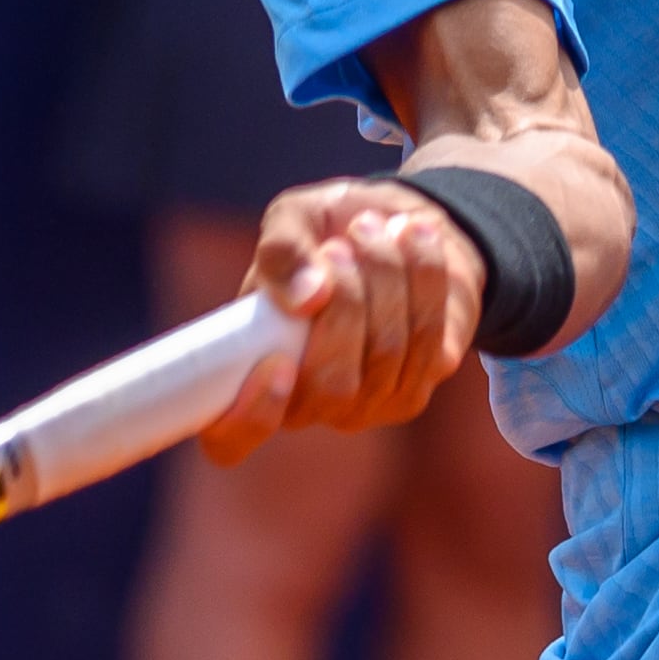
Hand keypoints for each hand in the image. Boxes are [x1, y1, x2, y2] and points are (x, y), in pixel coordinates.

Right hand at [201, 179, 483, 464]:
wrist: (395, 229)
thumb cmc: (324, 233)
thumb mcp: (292, 221)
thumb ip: (284, 250)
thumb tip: (305, 297)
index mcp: (246, 373)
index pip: (229, 439)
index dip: (249, 417)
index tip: (274, 362)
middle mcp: (303, 404)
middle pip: (331, 386)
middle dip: (346, 304)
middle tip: (342, 244)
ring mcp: (362, 407)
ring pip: (386, 354)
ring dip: (388, 277)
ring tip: (378, 225)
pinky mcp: (414, 390)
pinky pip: (428, 342)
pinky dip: (425, 279)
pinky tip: (416, 238)